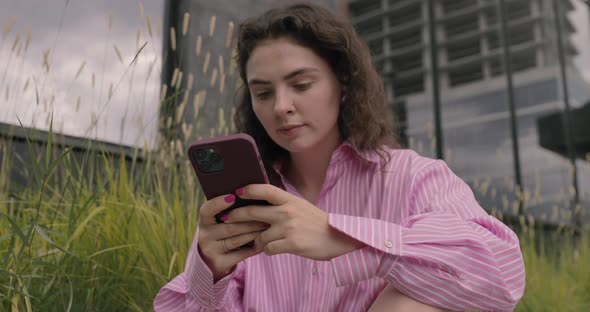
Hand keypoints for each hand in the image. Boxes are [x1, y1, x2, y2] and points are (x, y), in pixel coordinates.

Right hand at [197, 194, 267, 281]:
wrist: (213, 261)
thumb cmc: (223, 233)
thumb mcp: (220, 222)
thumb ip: (230, 211)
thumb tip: (251, 194)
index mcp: (204, 221)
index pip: (207, 210)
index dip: (219, 203)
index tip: (233, 197)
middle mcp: (205, 236)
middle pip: (229, 226)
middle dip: (249, 220)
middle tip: (266, 214)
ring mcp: (211, 250)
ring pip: (236, 240)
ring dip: (254, 233)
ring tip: (267, 226)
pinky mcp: (220, 263)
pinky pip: (241, 254)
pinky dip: (254, 248)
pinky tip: (264, 242)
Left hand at [222, 184, 364, 259]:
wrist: (338, 237)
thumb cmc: (317, 223)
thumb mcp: (300, 206)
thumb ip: (282, 205)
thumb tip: (261, 203)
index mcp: (289, 200)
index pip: (265, 190)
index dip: (248, 189)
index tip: (236, 192)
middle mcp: (287, 212)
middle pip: (252, 212)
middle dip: (235, 216)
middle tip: (226, 219)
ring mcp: (288, 228)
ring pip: (259, 236)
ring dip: (257, 241)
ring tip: (261, 243)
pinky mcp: (291, 244)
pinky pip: (268, 249)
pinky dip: (268, 250)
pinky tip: (273, 249)